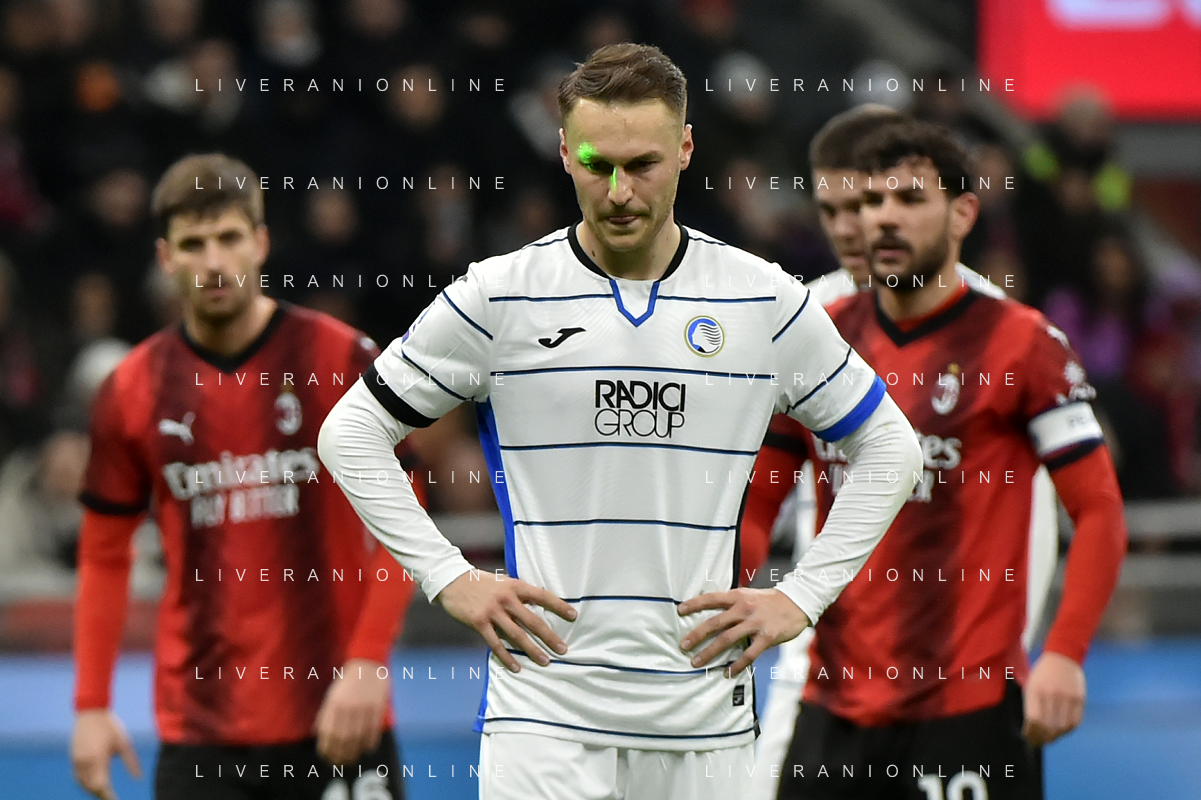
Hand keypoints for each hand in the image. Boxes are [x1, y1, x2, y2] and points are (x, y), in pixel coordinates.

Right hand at [70, 709, 141, 799]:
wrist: (91, 712)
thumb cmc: (110, 726)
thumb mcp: (124, 743)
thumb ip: (131, 762)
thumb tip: (138, 777)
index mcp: (98, 759)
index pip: (101, 786)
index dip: (108, 796)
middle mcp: (85, 762)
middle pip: (91, 787)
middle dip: (101, 794)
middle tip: (111, 798)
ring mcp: (76, 761)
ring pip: (82, 784)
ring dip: (92, 790)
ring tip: (104, 793)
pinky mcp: (73, 757)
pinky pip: (77, 777)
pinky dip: (84, 784)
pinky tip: (92, 784)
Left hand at [314, 658, 390, 764]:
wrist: (367, 664)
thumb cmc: (347, 682)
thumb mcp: (331, 695)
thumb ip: (325, 715)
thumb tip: (319, 734)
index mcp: (334, 704)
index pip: (328, 733)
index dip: (326, 749)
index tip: (327, 757)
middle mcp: (348, 707)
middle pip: (343, 739)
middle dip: (340, 755)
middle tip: (340, 762)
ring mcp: (364, 708)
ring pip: (358, 738)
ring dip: (355, 752)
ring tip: (352, 759)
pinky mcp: (377, 708)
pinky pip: (373, 731)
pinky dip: (369, 743)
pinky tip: (366, 749)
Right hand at [436, 569, 576, 672]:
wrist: (452, 580)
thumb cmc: (480, 583)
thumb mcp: (503, 582)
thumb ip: (517, 594)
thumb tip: (536, 607)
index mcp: (515, 586)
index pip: (542, 596)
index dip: (559, 606)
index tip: (573, 616)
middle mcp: (506, 599)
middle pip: (533, 621)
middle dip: (550, 637)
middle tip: (563, 649)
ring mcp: (493, 611)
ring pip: (518, 635)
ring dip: (533, 650)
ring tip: (545, 661)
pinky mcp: (480, 622)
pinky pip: (496, 644)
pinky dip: (507, 657)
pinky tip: (517, 667)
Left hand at [678, 588, 810, 676]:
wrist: (798, 603)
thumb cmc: (770, 601)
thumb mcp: (749, 595)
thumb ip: (732, 603)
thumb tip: (711, 613)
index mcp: (738, 596)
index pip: (711, 598)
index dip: (694, 604)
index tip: (679, 611)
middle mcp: (744, 609)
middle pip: (715, 623)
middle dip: (696, 635)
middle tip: (683, 645)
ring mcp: (755, 623)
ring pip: (727, 640)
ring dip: (710, 652)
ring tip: (696, 662)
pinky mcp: (767, 637)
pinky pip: (748, 654)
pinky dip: (736, 665)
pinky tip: (726, 672)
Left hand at [1022, 651, 1085, 745]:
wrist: (1062, 657)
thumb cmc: (1042, 673)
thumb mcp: (1030, 685)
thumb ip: (1030, 705)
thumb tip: (1031, 728)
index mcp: (1036, 690)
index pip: (1033, 719)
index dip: (1031, 732)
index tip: (1028, 738)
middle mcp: (1052, 695)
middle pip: (1048, 726)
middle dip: (1042, 738)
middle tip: (1038, 742)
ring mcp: (1067, 697)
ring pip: (1062, 727)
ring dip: (1055, 737)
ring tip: (1049, 739)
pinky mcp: (1079, 699)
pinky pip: (1075, 721)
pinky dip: (1067, 730)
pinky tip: (1061, 732)